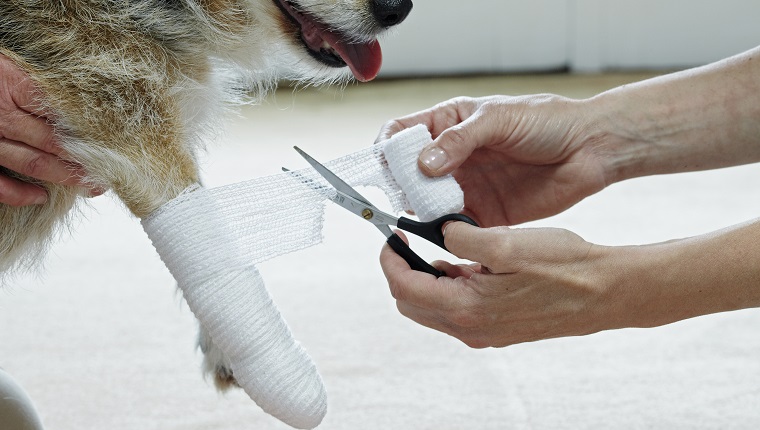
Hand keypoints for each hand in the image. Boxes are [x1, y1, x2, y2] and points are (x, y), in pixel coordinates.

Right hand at [0, 53, 98, 205]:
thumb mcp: (14, 68)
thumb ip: (42, 87)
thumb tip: (81, 104)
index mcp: (14, 88)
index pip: (62, 115)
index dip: (91, 133)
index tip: (115, 145)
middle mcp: (2, 117)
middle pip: (54, 143)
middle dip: (86, 160)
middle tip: (112, 171)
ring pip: (32, 163)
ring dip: (65, 178)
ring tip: (91, 186)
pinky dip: (19, 194)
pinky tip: (41, 197)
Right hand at [377, 95, 610, 225]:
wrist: (591, 148)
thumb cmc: (547, 121)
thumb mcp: (499, 118)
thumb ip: (459, 140)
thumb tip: (422, 164)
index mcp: (448, 124)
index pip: (401, 134)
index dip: (386, 148)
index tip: (384, 165)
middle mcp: (451, 157)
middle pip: (407, 174)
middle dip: (401, 185)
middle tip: (406, 195)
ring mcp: (465, 186)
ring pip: (426, 203)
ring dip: (421, 211)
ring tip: (429, 213)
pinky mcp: (484, 213)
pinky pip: (455, 226)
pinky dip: (446, 232)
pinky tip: (449, 231)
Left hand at [380, 222, 614, 347]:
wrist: (604, 292)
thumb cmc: (563, 267)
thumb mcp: (506, 242)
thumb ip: (462, 238)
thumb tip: (440, 232)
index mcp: (466, 308)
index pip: (404, 287)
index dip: (390, 259)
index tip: (391, 236)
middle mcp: (470, 328)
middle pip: (412, 302)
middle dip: (403, 271)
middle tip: (409, 242)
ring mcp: (484, 332)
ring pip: (433, 308)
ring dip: (427, 279)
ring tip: (441, 249)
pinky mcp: (497, 329)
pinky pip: (458, 311)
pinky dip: (451, 287)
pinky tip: (467, 265)